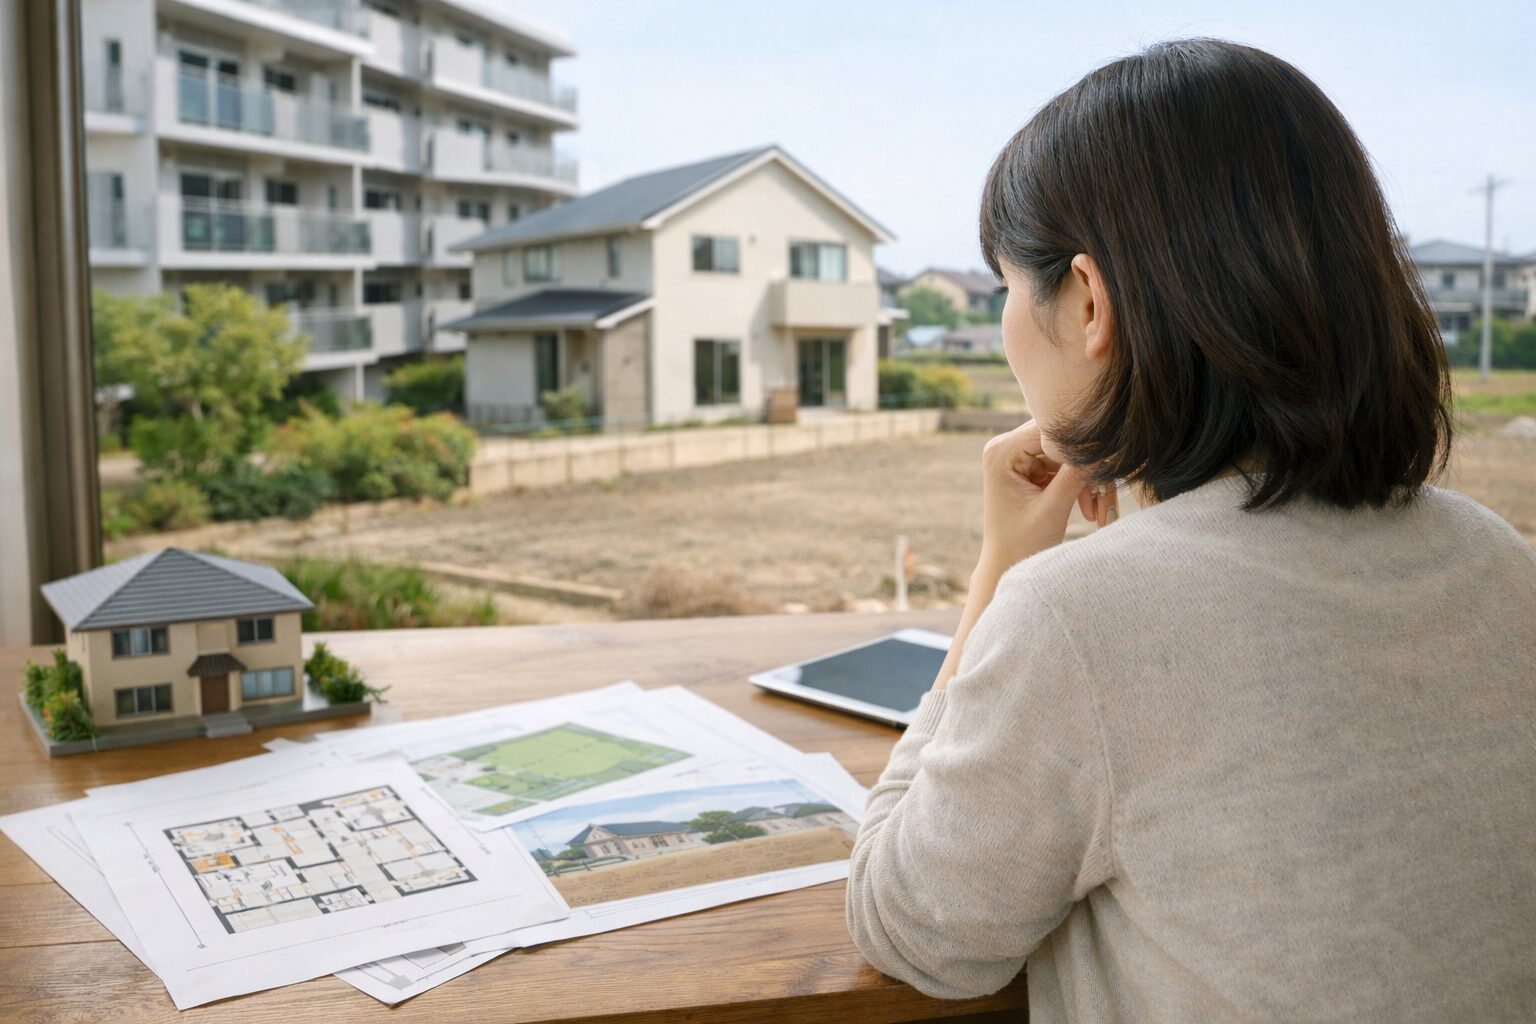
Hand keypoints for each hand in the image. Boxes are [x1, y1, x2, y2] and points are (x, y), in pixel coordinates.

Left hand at [977, 418, 1117, 576]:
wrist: (1007, 567)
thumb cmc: (1021, 545)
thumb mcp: (1052, 509)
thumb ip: (1076, 476)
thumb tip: (1102, 447)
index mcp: (1001, 452)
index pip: (1050, 429)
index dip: (1080, 443)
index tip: (1107, 461)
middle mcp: (1006, 447)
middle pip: (1060, 441)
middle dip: (1085, 467)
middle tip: (1103, 499)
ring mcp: (1019, 457)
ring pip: (1068, 455)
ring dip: (1087, 482)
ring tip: (1097, 514)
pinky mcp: (1032, 469)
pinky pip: (1066, 467)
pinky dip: (1081, 486)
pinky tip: (1091, 511)